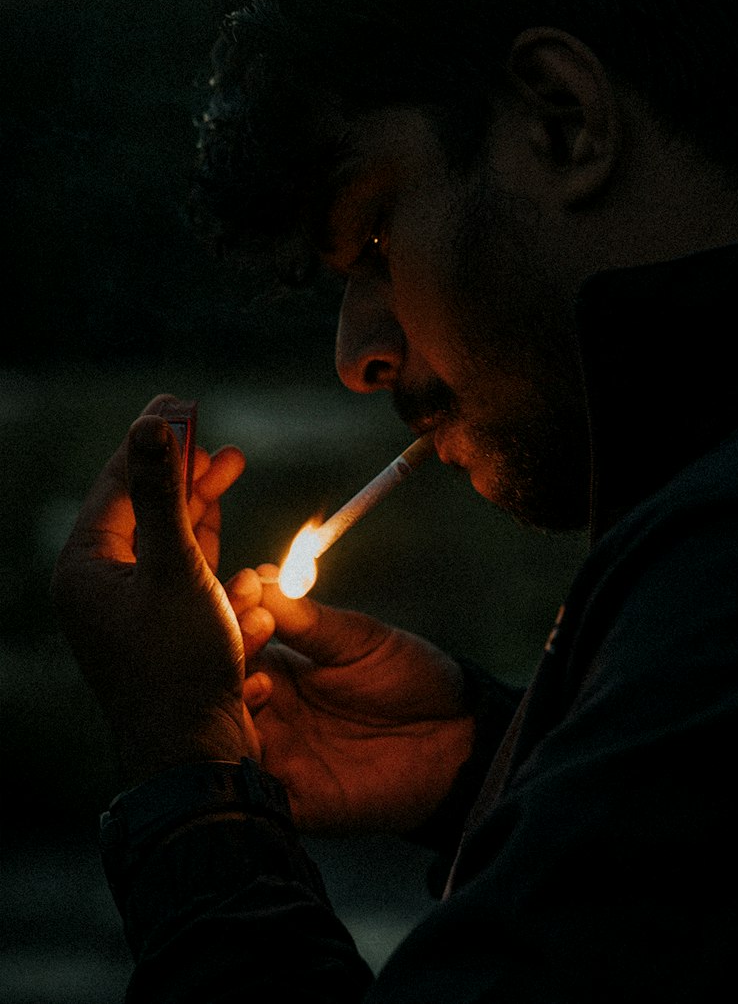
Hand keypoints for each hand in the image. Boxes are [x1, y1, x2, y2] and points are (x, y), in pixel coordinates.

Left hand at [52, 395, 257, 783]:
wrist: (192, 752)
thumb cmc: (178, 663)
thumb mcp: (174, 566)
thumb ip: (162, 493)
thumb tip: (149, 424)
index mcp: (87, 566)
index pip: (118, 482)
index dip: (154, 440)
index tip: (182, 403)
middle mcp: (103, 583)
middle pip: (144, 506)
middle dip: (183, 469)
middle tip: (215, 434)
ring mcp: (133, 606)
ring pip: (168, 535)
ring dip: (201, 502)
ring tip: (232, 463)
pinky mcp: (164, 625)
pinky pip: (184, 570)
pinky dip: (209, 545)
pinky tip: (228, 523)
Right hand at [228, 570, 474, 834]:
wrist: (458, 738)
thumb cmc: (412, 678)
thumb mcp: (361, 640)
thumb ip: (310, 621)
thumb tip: (262, 580)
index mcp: (280, 667)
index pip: (235, 641)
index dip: (234, 613)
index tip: (247, 587)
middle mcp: (268, 712)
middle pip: (219, 689)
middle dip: (226, 658)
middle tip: (252, 630)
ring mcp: (277, 757)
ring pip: (225, 737)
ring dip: (232, 710)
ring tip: (258, 682)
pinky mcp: (294, 801)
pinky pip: (252, 791)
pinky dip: (245, 765)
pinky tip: (255, 738)